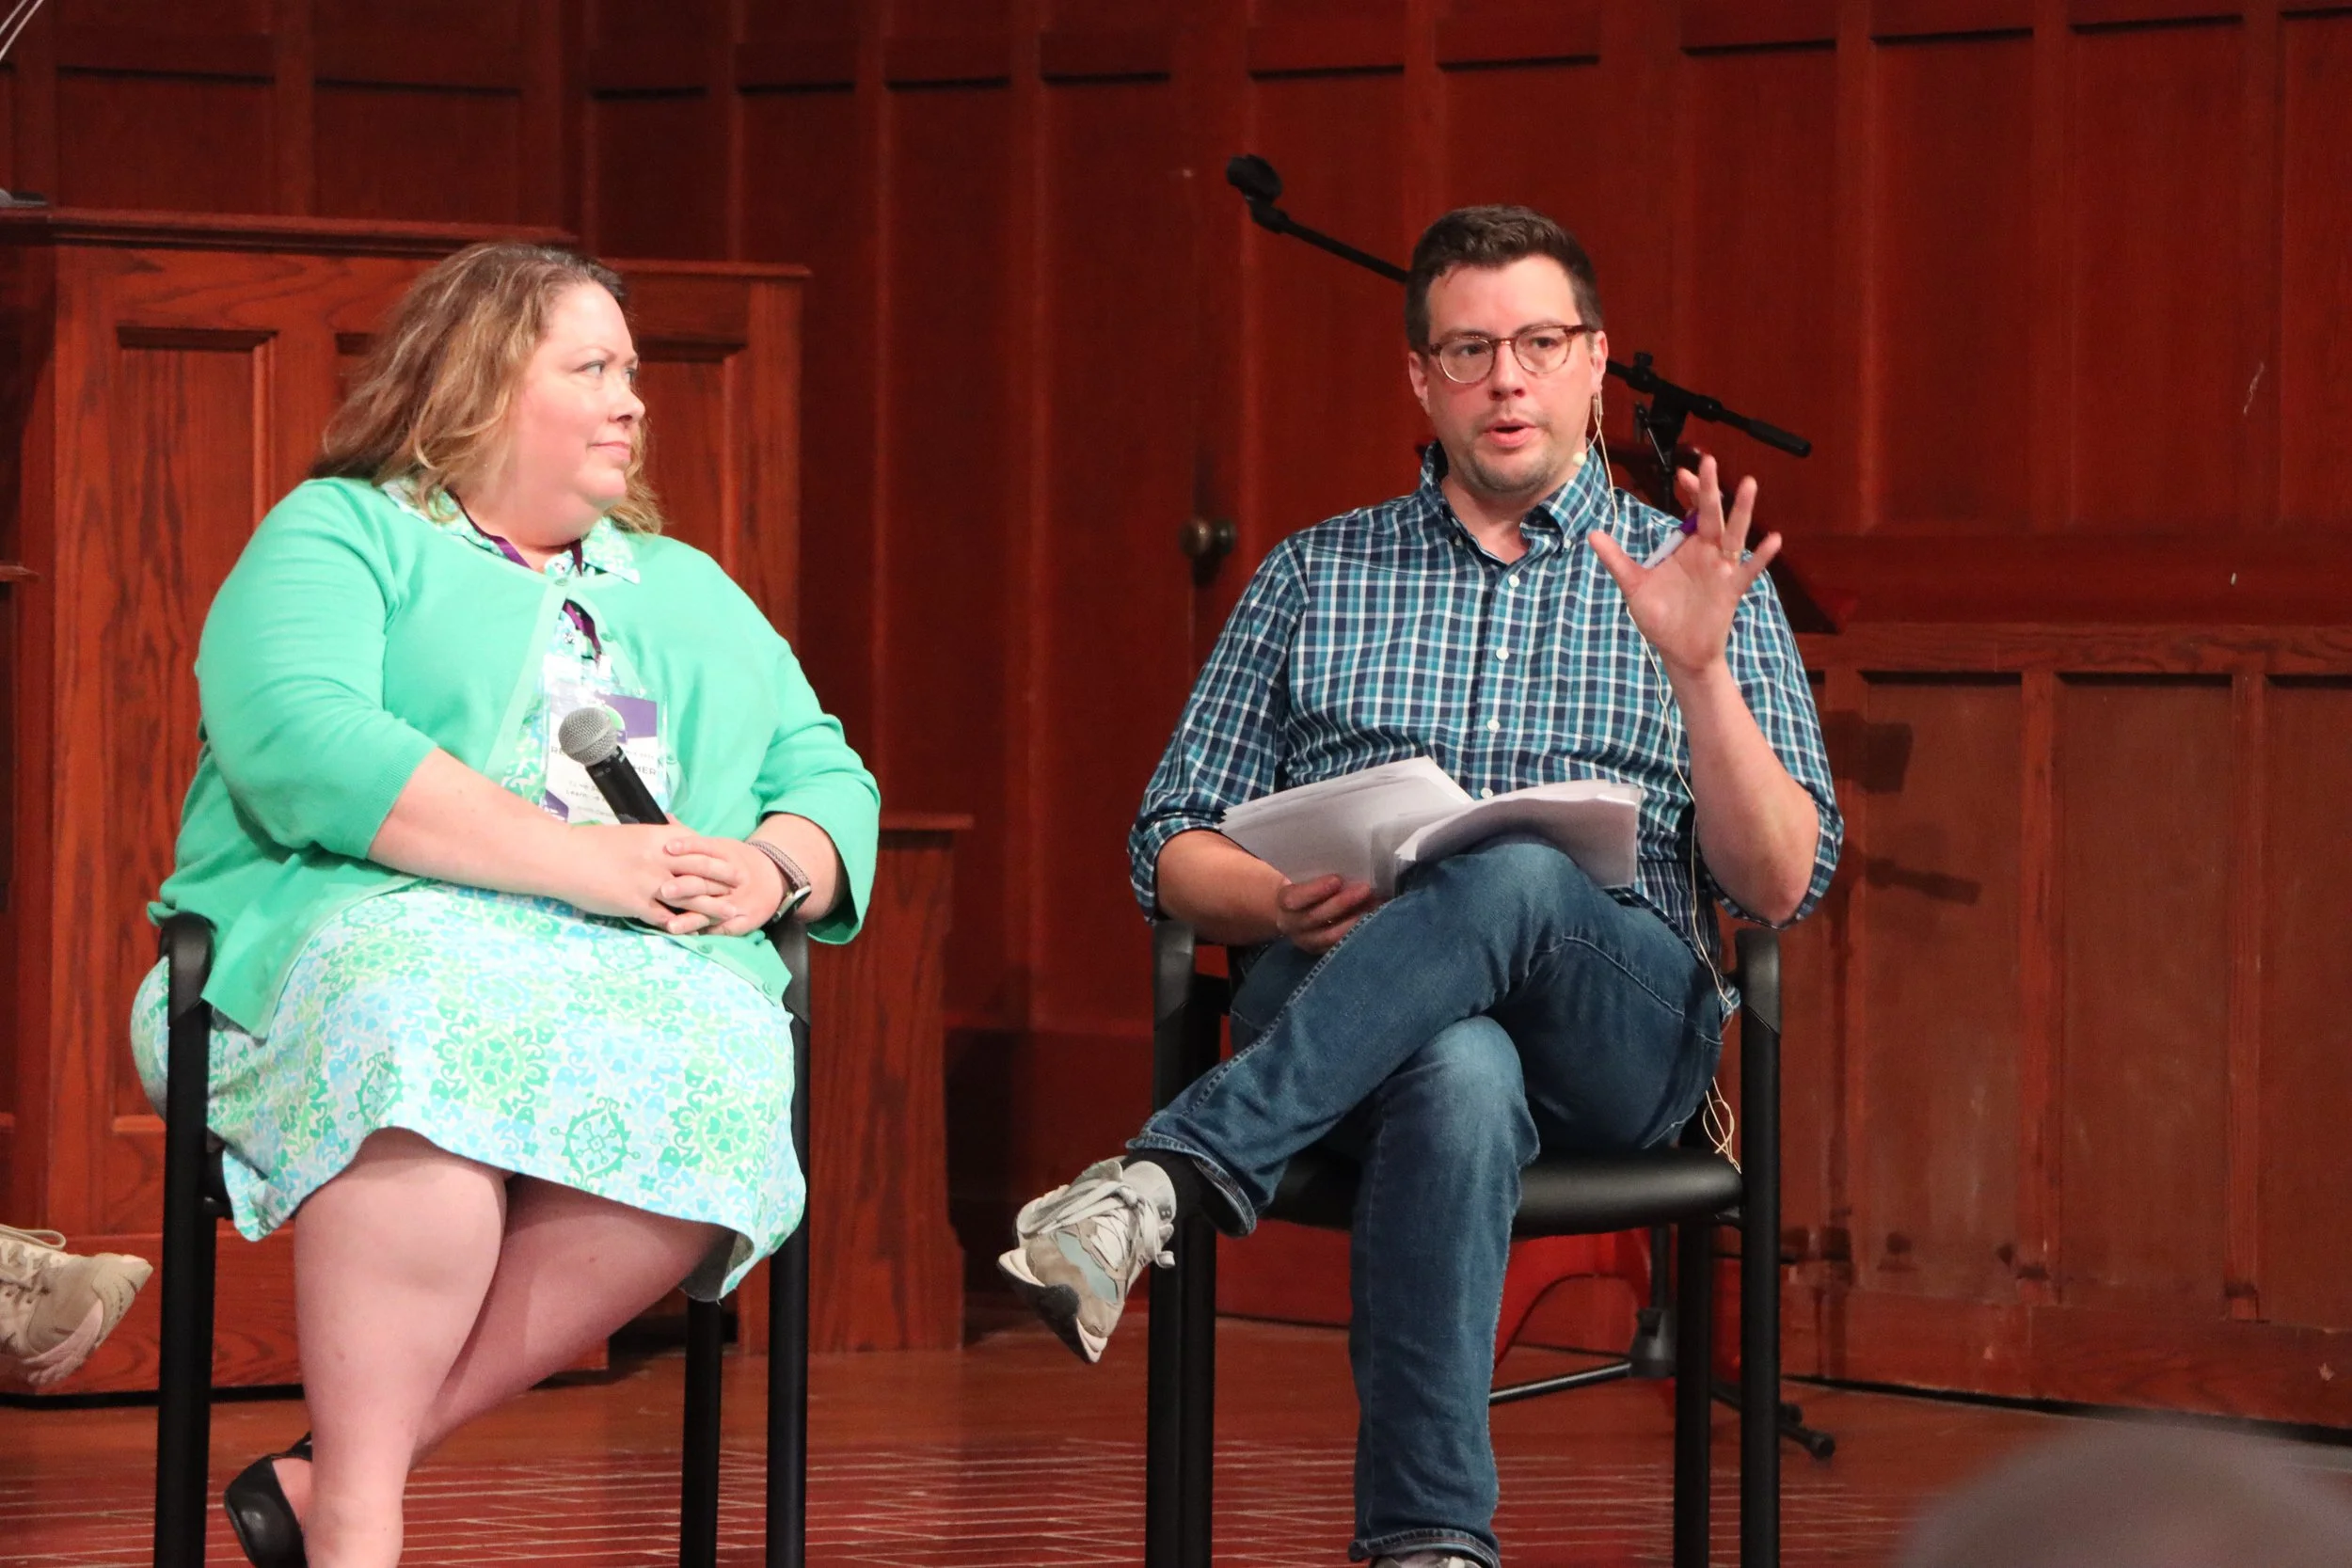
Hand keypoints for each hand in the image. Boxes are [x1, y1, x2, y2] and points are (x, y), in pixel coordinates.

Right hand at [557, 825, 777, 936]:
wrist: (564, 857)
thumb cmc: (591, 844)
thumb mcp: (629, 834)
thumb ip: (652, 839)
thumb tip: (668, 836)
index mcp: (657, 838)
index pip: (697, 846)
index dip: (716, 856)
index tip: (732, 861)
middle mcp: (659, 859)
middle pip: (701, 869)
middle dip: (724, 879)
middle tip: (743, 885)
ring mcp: (648, 883)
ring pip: (690, 896)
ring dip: (712, 906)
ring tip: (731, 913)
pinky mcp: (635, 903)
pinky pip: (664, 917)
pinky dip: (680, 925)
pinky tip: (693, 932)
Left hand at [653, 833, 788, 936]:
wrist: (775, 879)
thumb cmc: (738, 861)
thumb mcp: (721, 845)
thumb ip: (692, 838)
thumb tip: (666, 817)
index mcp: (729, 854)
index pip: (708, 848)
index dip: (688, 848)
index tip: (667, 848)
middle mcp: (735, 878)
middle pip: (709, 881)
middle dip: (687, 886)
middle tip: (664, 890)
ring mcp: (740, 900)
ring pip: (714, 908)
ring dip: (692, 917)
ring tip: (671, 924)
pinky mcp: (744, 920)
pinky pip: (724, 927)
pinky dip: (706, 931)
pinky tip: (689, 937)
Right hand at [1274, 874, 1376, 955]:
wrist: (1295, 911)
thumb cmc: (1306, 886)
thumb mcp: (1304, 877)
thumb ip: (1316, 872)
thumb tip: (1346, 862)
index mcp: (1285, 902)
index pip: (1295, 898)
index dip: (1315, 890)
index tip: (1337, 879)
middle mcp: (1292, 925)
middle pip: (1315, 917)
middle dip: (1342, 903)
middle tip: (1365, 888)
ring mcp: (1307, 941)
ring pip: (1329, 936)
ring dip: (1354, 921)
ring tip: (1374, 905)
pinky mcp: (1321, 951)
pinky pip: (1339, 945)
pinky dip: (1357, 933)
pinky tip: (1374, 920)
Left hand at [1587, 453, 1779, 678]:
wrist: (1679, 651)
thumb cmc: (1661, 616)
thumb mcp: (1634, 585)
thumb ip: (1617, 560)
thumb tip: (1592, 535)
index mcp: (1687, 546)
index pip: (1692, 510)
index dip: (1688, 490)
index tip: (1681, 473)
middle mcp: (1708, 552)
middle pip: (1711, 514)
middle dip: (1709, 489)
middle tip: (1708, 461)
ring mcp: (1722, 568)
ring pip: (1734, 534)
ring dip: (1742, 511)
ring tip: (1748, 484)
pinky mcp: (1732, 589)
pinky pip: (1748, 570)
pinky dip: (1761, 556)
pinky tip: (1773, 540)